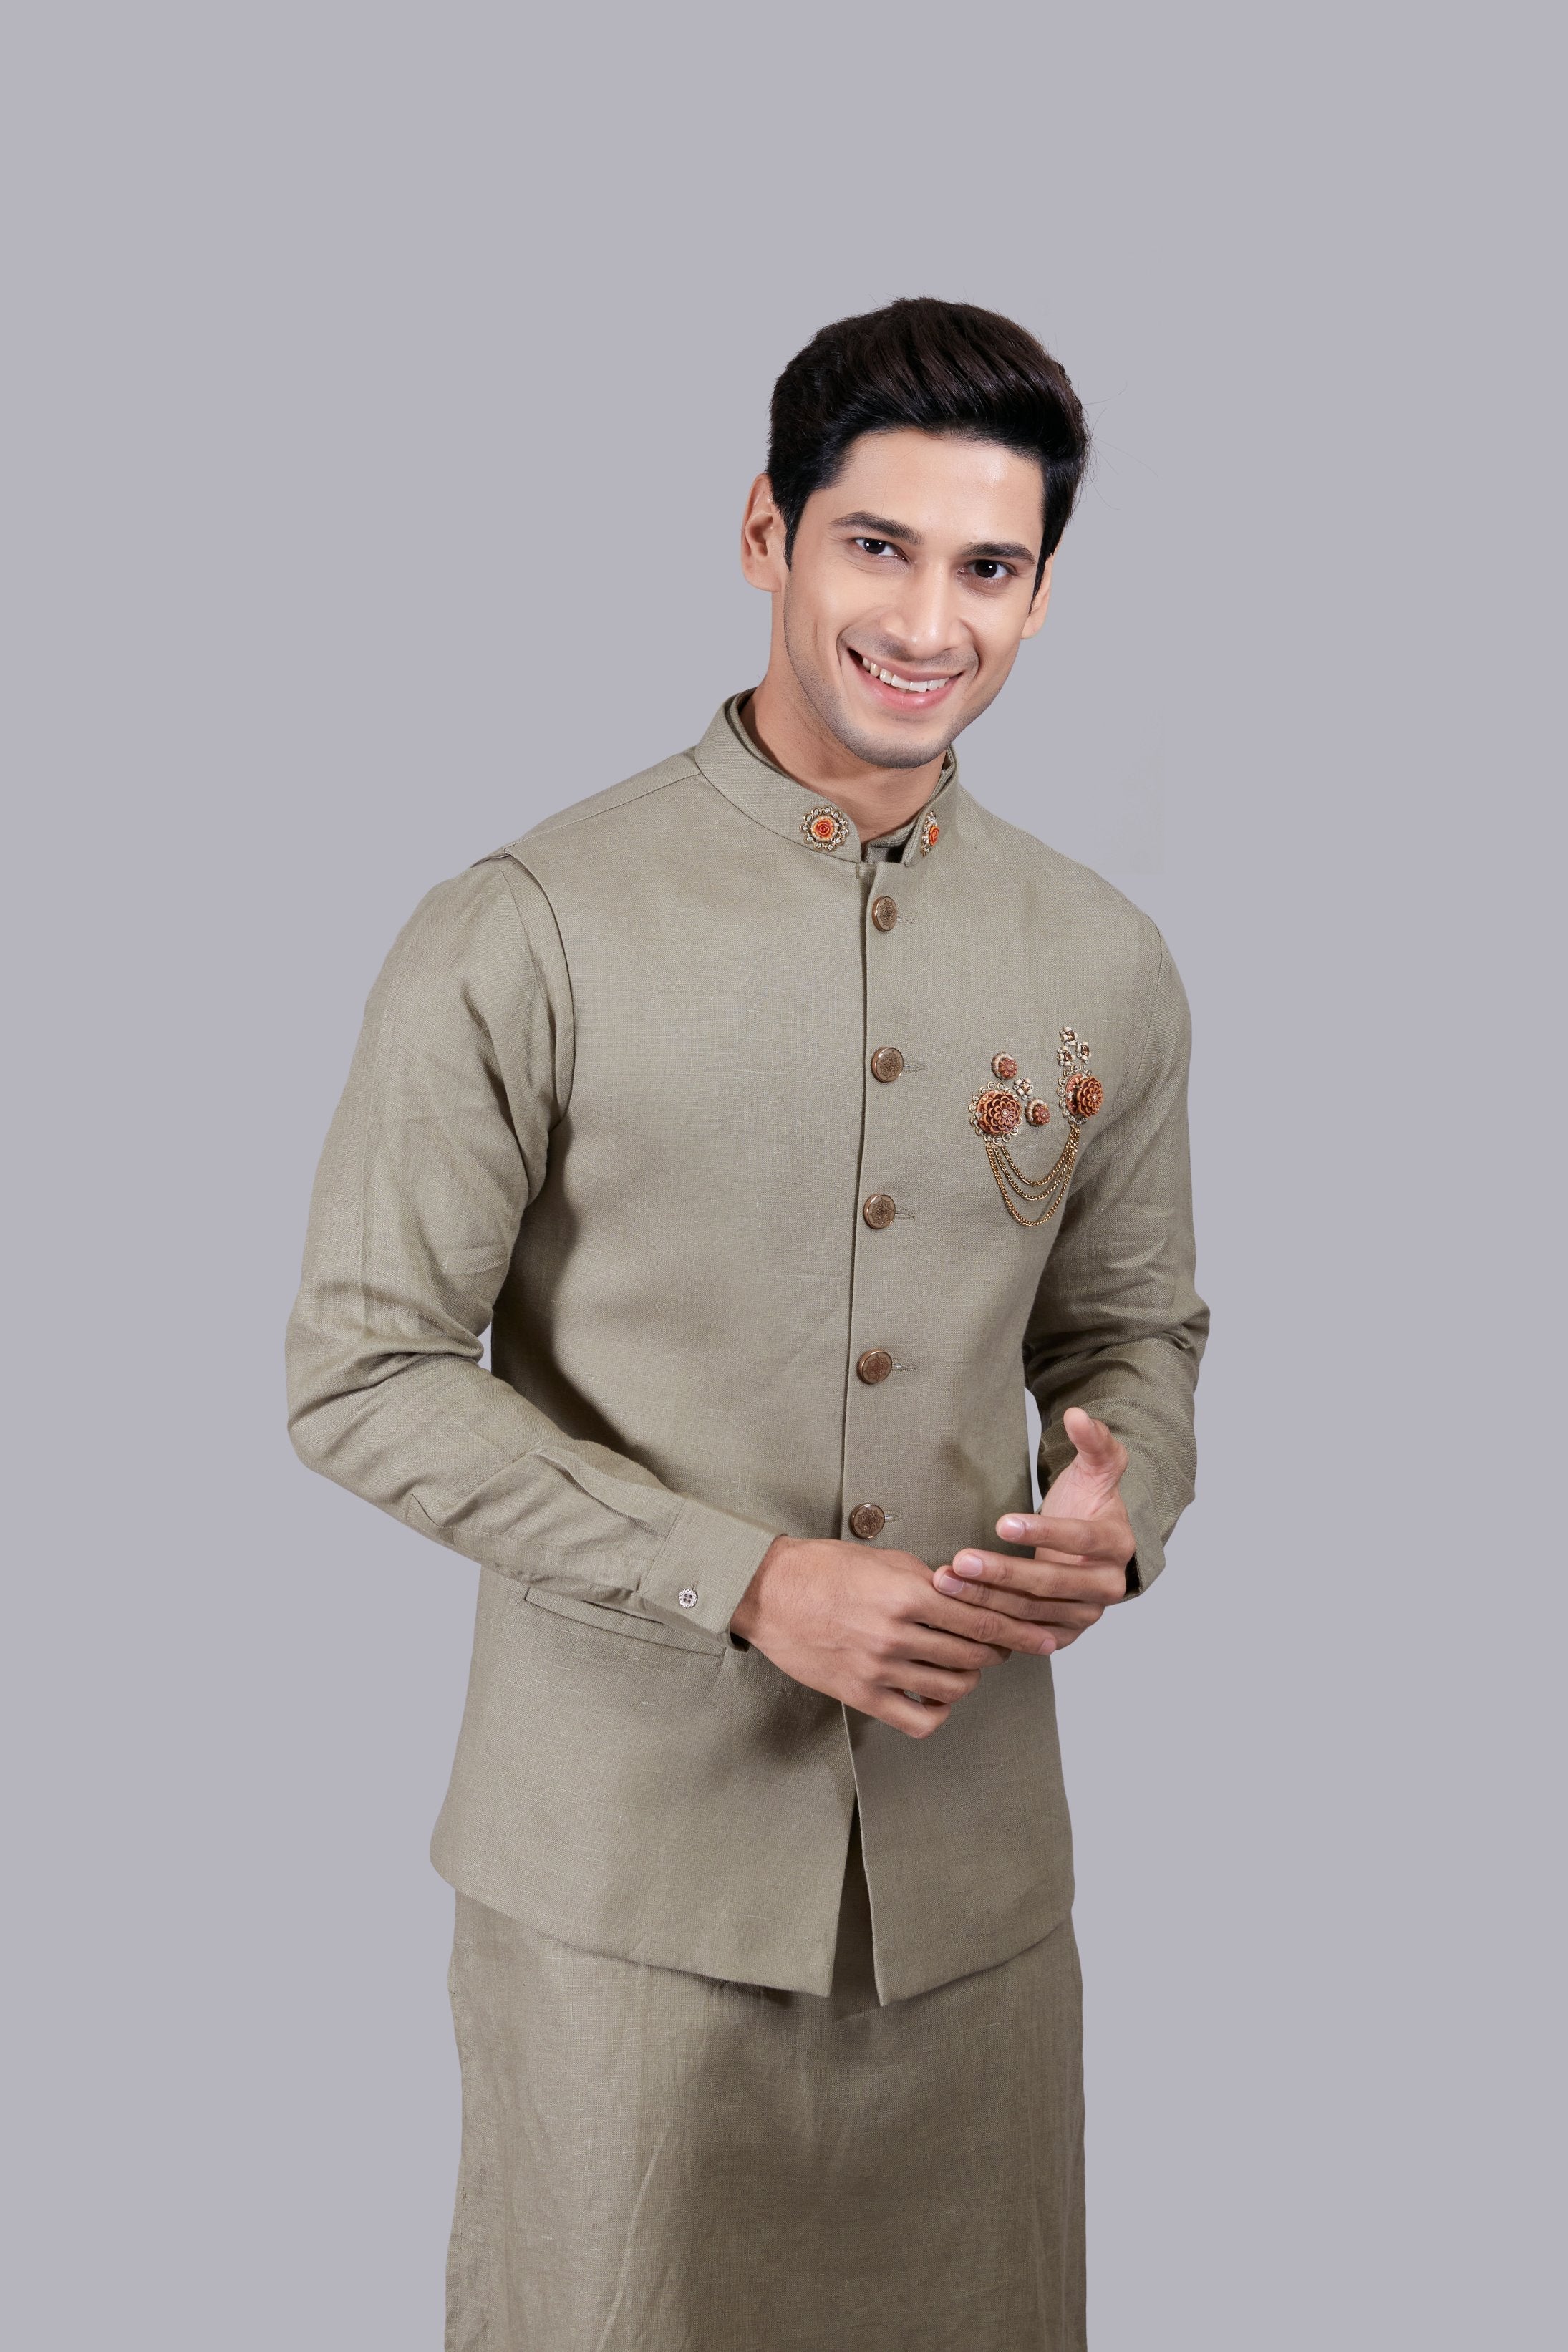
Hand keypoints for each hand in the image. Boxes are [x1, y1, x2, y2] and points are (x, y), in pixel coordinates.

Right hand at [730, 1534, 1042, 1739]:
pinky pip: (919, 1720)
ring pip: (953, 1688)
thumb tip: (972, 1593)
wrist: (768, 1592)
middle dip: (998, 1652)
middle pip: (974, 1654)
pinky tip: (938, 1697)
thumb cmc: (825, 1567)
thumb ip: (930, 1578)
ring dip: (970, 1679)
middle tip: (1000, 1647)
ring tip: (966, 1666)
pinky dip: (939, 1712)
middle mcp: (897, 1633)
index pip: (982, 1618)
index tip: (1043, 1635)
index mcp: (908, 1593)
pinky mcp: (861, 1694)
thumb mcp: (885, 1559)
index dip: (1018, 1629)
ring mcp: (879, 1668)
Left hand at [931, 1408, 1133, 1653]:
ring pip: (1033, 1612)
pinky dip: (991, 1625)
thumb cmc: (1090, 1504)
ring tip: (946, 1582)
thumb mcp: (1098, 1468)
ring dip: (987, 1600)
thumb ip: (1094, 1440)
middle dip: (1003, 1572)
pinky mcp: (1063, 1634)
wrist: (1094, 1549)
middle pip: (1052, 1582)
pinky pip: (1024, 1635)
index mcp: (1118, 1544)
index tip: (1001, 1522)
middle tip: (960, 1560)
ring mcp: (1086, 1615)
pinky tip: (957, 1612)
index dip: (1043, 1531)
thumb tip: (1079, 1414)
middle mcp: (1108, 1586)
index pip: (1081, 1539)